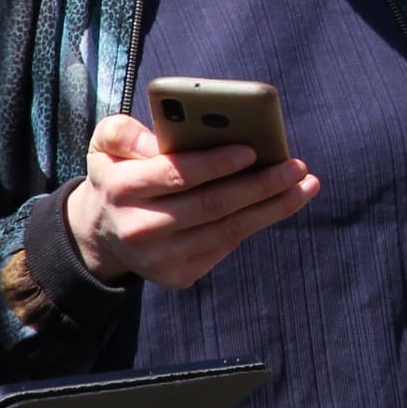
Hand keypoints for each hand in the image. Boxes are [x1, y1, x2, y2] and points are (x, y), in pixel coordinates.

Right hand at [63, 114, 318, 288]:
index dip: (217, 163)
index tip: (253, 149)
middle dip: (261, 185)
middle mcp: (142, 227)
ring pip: (228, 231)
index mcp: (123, 188)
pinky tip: (278, 204)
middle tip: (298, 166)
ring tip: (305, 186)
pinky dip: (255, 222)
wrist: (101, 233)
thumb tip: (163, 140)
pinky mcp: (178, 276)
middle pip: (213, 205)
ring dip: (273, 208)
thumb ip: (125, 132)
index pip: (177, 174)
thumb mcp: (105, 143)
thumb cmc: (118, 173)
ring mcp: (161, 258)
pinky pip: (226, 246)